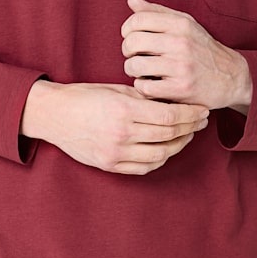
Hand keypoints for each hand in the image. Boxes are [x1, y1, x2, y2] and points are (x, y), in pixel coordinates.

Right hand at [22, 80, 207, 173]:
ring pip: (160, 155)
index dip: (190, 114)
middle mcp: (121, 134)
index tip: (202, 110)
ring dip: (178, 145)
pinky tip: (167, 149)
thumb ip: (144, 98)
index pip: (169, 116)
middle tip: (201, 121)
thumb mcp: (116, 90)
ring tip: (187, 135)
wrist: (54, 115)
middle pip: (168, 136)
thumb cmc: (85, 97)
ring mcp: (115, 153)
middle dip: (189, 128)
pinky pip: (143, 167)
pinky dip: (160, 159)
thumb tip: (173, 103)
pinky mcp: (109, 165)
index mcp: (124, 110)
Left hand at [121, 0, 252, 110]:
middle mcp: (181, 43)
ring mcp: (181, 67)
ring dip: (132, 70)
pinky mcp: (181, 89)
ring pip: (134, 66)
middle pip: (132, 42)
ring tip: (141, 70)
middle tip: (134, 56)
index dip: (127, 29)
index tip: (131, 37)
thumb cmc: (202, 49)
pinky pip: (144, 87)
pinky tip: (150, 83)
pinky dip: (142, 87)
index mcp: (181, 24)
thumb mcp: (185, 25)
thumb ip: (157, 12)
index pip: (138, 20)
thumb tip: (131, 0)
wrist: (231, 78)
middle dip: (127, 50)